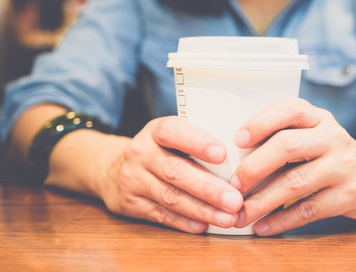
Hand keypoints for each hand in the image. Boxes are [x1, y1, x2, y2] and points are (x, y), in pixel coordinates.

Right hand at [101, 116, 243, 232]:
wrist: (113, 168)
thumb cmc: (160, 150)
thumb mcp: (173, 136)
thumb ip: (198, 141)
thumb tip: (241, 156)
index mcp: (155, 130)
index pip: (173, 132)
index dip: (197, 142)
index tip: (222, 154)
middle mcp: (141, 153)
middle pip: (176, 171)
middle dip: (208, 188)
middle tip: (235, 199)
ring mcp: (133, 180)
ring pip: (170, 197)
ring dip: (202, 210)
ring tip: (228, 218)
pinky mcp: (131, 204)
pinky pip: (161, 215)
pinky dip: (184, 222)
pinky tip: (203, 225)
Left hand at [230, 98, 355, 235]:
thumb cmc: (332, 154)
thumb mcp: (315, 134)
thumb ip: (284, 136)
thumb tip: (235, 157)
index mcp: (319, 118)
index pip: (290, 109)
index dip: (262, 122)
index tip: (238, 140)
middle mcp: (333, 137)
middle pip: (288, 146)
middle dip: (254, 167)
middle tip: (232, 185)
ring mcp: (344, 167)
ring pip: (294, 183)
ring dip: (261, 201)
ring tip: (239, 213)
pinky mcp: (350, 196)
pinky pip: (308, 210)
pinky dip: (281, 221)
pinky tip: (263, 227)